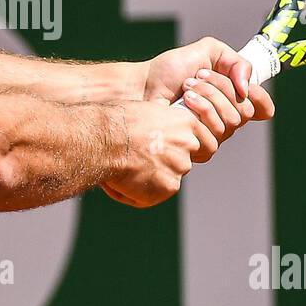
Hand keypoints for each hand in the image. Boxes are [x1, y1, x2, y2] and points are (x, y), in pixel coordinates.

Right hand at [100, 98, 219, 208]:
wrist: (105, 140)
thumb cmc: (117, 121)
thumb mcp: (146, 110)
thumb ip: (161, 120)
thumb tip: (161, 117)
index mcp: (186, 122)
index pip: (199, 141)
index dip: (182, 149)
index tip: (165, 151)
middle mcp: (189, 145)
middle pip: (181, 162)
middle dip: (162, 164)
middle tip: (137, 161)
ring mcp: (180, 168)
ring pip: (166, 179)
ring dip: (148, 179)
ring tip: (121, 170)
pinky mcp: (168, 188)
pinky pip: (152, 195)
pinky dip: (135, 193)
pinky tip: (117, 181)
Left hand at [142, 37, 274, 123]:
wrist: (143, 85)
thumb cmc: (170, 70)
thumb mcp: (208, 51)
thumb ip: (235, 60)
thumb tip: (246, 88)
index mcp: (232, 99)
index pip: (262, 108)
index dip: (260, 98)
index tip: (244, 86)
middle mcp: (225, 119)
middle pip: (246, 111)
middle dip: (223, 88)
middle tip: (198, 76)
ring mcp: (213, 134)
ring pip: (231, 122)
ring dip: (209, 96)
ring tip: (187, 87)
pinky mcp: (199, 146)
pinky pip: (215, 134)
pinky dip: (201, 110)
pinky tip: (184, 103)